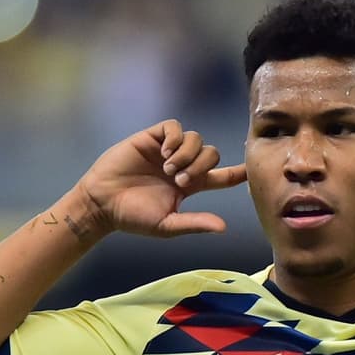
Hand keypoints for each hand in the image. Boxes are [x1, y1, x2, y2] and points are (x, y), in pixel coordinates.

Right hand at [75, 120, 247, 236]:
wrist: (102, 204)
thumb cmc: (133, 218)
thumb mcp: (167, 225)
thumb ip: (194, 223)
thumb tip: (223, 227)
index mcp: (190, 186)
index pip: (221, 176)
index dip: (237, 173)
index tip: (252, 170)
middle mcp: (183, 165)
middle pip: (211, 154)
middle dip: (201, 166)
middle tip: (180, 181)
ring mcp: (167, 150)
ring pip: (195, 139)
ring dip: (187, 154)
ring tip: (169, 170)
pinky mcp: (152, 138)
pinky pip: (174, 127)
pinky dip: (175, 138)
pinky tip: (166, 152)